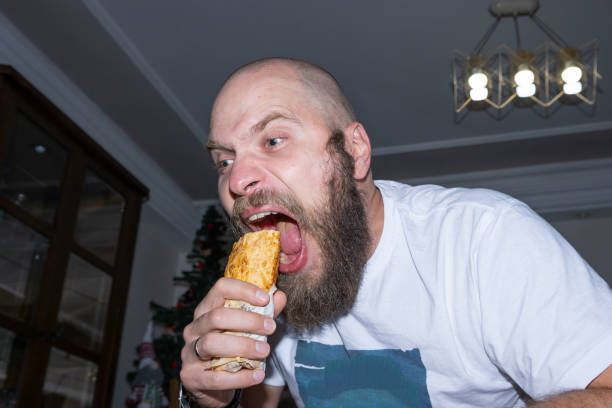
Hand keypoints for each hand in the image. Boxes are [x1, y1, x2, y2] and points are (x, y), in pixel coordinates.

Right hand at [180, 277, 286, 407]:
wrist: (212, 386)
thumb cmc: (230, 350)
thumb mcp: (247, 329)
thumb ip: (263, 313)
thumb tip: (279, 296)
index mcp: (206, 309)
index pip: (220, 289)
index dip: (243, 290)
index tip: (265, 299)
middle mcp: (194, 328)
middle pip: (217, 316)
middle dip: (248, 321)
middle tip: (271, 328)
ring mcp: (189, 352)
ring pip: (212, 343)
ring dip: (243, 346)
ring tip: (265, 351)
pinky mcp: (191, 377)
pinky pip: (216, 377)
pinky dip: (240, 377)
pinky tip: (257, 375)